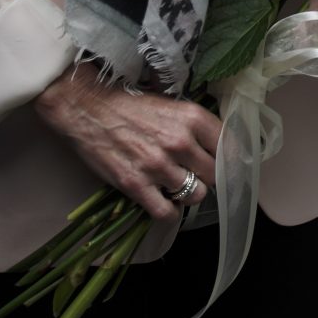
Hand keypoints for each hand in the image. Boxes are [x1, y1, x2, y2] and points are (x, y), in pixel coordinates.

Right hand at [33, 65, 221, 220]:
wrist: (87, 107)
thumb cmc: (130, 104)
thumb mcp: (171, 104)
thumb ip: (195, 125)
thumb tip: (218, 145)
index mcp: (192, 117)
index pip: (230, 147)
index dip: (230, 159)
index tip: (227, 164)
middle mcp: (179, 142)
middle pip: (215, 174)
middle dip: (208, 176)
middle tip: (196, 174)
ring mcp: (158, 165)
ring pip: (196, 195)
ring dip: (188, 193)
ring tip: (176, 185)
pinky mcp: (136, 185)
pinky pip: (167, 212)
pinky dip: (169, 211)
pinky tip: (163, 200)